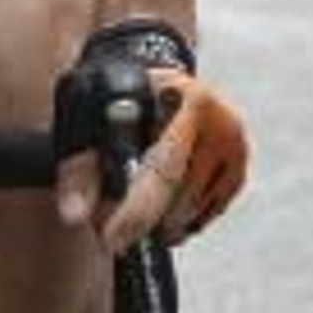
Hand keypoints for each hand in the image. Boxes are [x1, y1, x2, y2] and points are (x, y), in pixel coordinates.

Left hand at [53, 18, 247, 252]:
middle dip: (141, 220)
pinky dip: (180, 218)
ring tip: (127, 207)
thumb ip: (79, 168)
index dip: (134, 211)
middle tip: (108, 227)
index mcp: (184, 100)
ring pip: (193, 210)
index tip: (110, 241)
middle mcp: (219, 121)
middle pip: (180, 197)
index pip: (162, 172)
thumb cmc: (112, 94)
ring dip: (159, 222)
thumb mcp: (87, 115)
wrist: (150, 72)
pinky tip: (157, 200)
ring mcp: (235, 145)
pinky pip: (206, 211)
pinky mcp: (239, 167)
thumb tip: (73, 215)